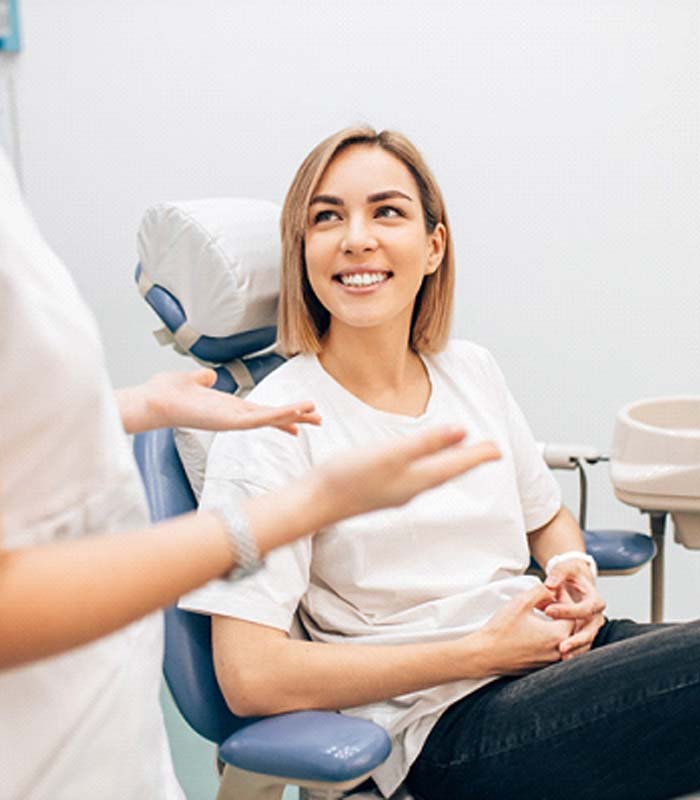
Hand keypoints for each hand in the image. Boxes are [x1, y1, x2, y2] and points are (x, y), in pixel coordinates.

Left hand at [121, 368, 321, 434]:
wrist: (152, 401)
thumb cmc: (167, 394)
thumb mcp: (191, 381)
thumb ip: (203, 379)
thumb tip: (208, 375)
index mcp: (228, 407)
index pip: (261, 411)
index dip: (281, 414)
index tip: (300, 417)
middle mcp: (233, 417)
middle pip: (272, 417)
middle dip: (296, 418)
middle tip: (319, 420)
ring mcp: (232, 421)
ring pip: (270, 419)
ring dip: (293, 415)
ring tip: (315, 414)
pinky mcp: (229, 422)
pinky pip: (259, 420)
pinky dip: (278, 415)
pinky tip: (294, 412)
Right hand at [317, 426, 500, 521]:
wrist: (315, 503)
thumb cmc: (349, 477)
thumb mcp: (392, 454)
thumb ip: (427, 443)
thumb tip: (462, 431)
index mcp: (418, 479)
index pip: (457, 465)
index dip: (479, 455)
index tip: (499, 449)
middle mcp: (411, 488)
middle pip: (449, 472)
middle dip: (469, 460)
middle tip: (488, 452)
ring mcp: (395, 491)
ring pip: (433, 475)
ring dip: (450, 464)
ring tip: (460, 454)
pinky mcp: (380, 490)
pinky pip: (416, 476)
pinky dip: (428, 466)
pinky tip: (420, 463)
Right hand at [478, 585, 574, 674]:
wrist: (485, 654)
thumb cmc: (502, 629)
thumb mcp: (521, 602)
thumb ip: (540, 591)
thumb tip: (551, 590)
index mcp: (557, 635)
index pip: (572, 614)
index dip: (564, 599)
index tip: (553, 590)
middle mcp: (558, 651)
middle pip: (570, 628)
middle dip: (561, 612)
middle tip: (548, 601)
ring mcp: (549, 662)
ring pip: (563, 640)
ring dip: (556, 625)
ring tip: (543, 613)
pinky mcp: (540, 667)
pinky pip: (553, 650)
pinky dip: (550, 638)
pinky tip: (536, 629)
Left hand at [543, 561, 605, 659]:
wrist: (575, 582)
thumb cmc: (570, 575)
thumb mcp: (565, 568)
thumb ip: (558, 573)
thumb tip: (550, 584)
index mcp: (595, 600)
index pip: (584, 608)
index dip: (567, 610)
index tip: (547, 611)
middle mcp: (597, 616)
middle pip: (590, 631)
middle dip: (576, 640)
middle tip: (561, 646)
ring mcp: (591, 627)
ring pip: (587, 642)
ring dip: (576, 650)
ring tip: (562, 657)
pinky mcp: (584, 634)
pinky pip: (581, 647)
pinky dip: (573, 653)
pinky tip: (561, 660)